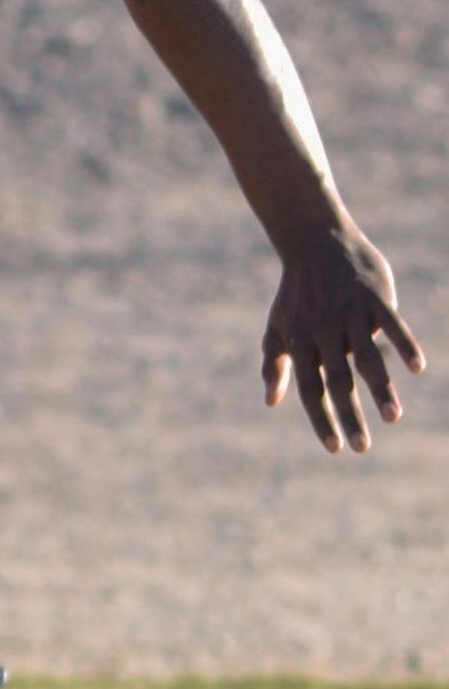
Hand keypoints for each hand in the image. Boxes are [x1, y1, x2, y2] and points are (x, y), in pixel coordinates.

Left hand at [261, 214, 424, 456]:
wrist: (314, 240)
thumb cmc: (296, 293)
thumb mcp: (278, 326)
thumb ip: (274, 363)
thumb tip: (271, 402)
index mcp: (301, 341)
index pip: (310, 388)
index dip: (321, 418)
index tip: (335, 448)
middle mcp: (324, 330)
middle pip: (337, 380)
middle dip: (350, 415)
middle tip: (363, 448)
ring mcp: (350, 313)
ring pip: (367, 356)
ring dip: (380, 388)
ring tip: (393, 418)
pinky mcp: (374, 297)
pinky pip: (391, 323)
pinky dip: (404, 343)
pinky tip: (417, 366)